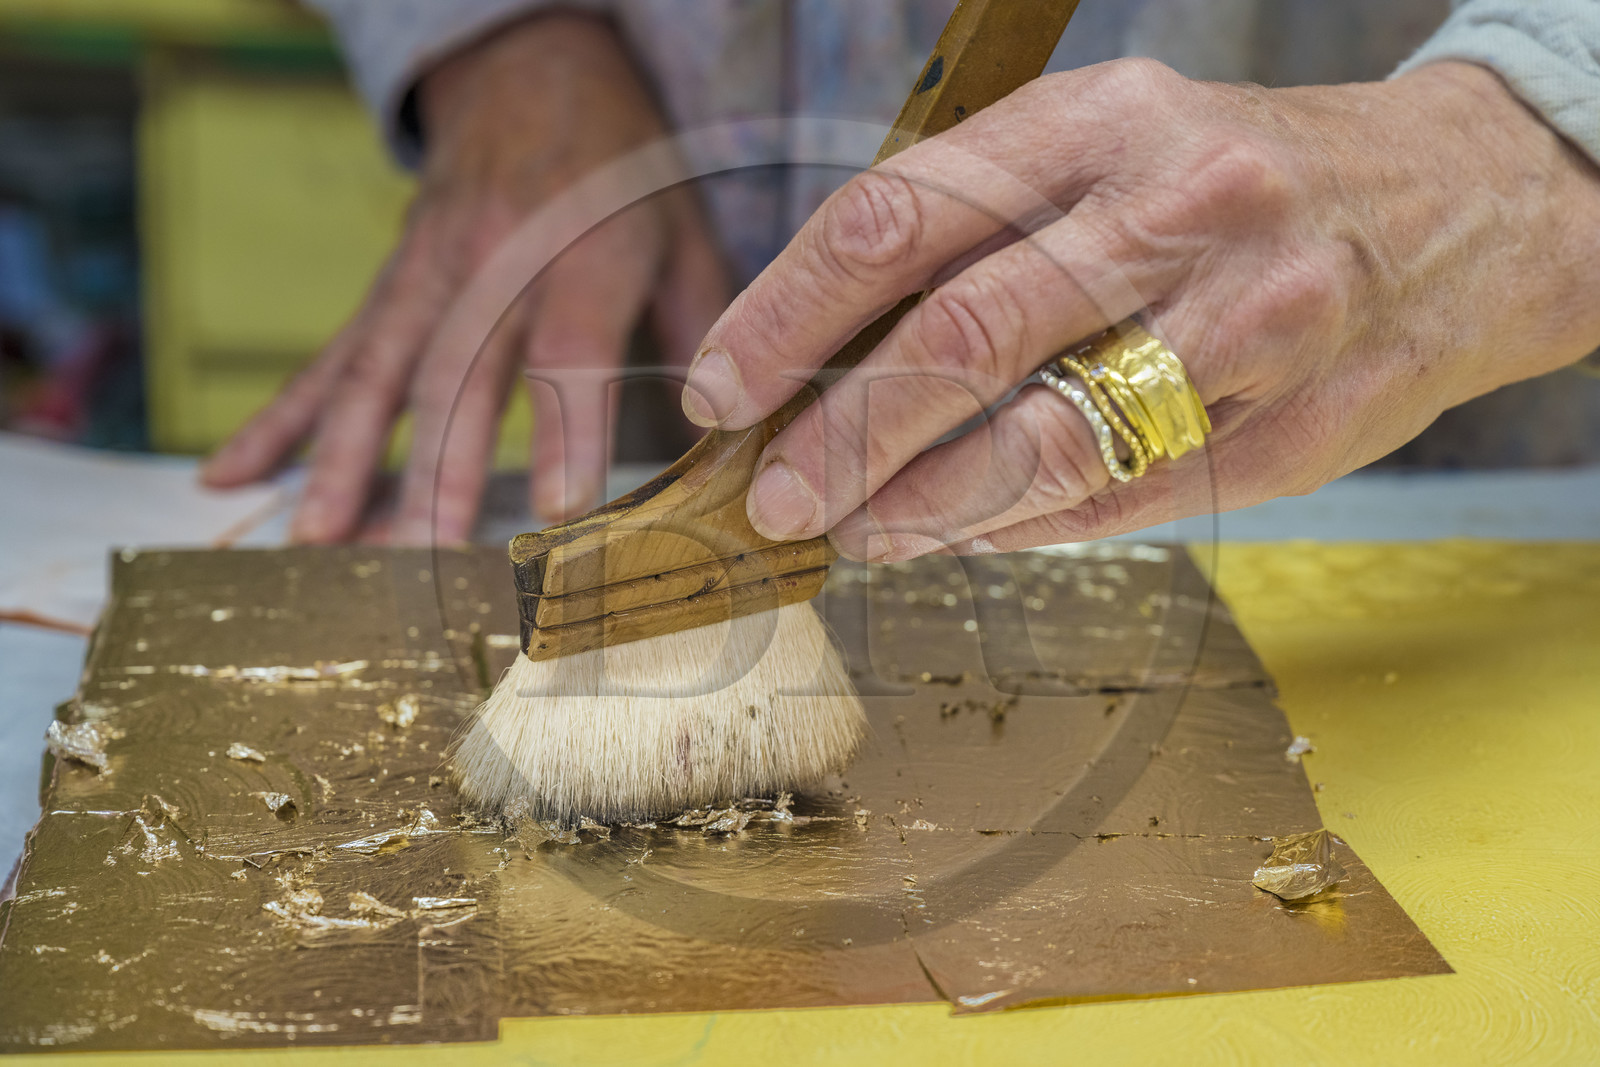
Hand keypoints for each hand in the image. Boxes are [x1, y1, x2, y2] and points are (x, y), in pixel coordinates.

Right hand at [202, 13, 728, 542]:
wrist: (535, 70)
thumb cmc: (626, 172)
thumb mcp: (685, 235)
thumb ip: (703, 336)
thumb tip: (725, 436)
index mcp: (588, 255)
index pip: (572, 348)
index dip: (565, 428)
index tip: (557, 509)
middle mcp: (498, 263)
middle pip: (460, 374)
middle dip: (437, 471)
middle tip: (419, 556)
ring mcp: (430, 272)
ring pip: (380, 373)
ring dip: (343, 460)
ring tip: (314, 540)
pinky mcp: (390, 283)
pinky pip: (331, 356)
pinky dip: (281, 418)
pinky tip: (232, 474)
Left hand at [682, 59, 1599, 558]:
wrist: (1455, 206)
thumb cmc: (1240, 179)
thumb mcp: (1112, 145)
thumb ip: (982, 229)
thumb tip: (828, 359)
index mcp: (1105, 119)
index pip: (902, 215)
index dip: (789, 313)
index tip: (722, 387)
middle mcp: (1179, 208)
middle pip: (963, 336)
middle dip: (843, 434)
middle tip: (777, 497)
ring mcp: (1248, 322)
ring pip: (1046, 440)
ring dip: (924, 507)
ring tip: (858, 535)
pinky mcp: (1291, 426)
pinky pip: (1125, 500)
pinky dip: (1023, 530)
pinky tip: (964, 537)